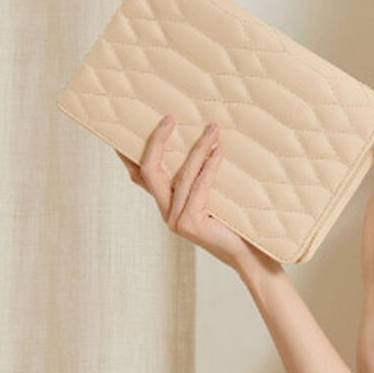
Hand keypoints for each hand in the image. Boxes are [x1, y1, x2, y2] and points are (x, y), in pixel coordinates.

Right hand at [117, 114, 281, 278]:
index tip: (123, 130)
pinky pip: (198, 187)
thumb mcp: (216, 196)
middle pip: (149, 171)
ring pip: (180, 175)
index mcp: (168, 204)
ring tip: (213, 129)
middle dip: (158, 141)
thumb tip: (213, 140)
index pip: (141, 176)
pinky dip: (209, 167)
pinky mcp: (190, 224)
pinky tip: (219, 152)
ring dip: (197, 148)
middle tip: (170, 118)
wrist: (250, 254)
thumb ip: (205, 177)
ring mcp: (176, 219)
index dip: (129, 154)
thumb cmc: (236, 224)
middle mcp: (167, 212)